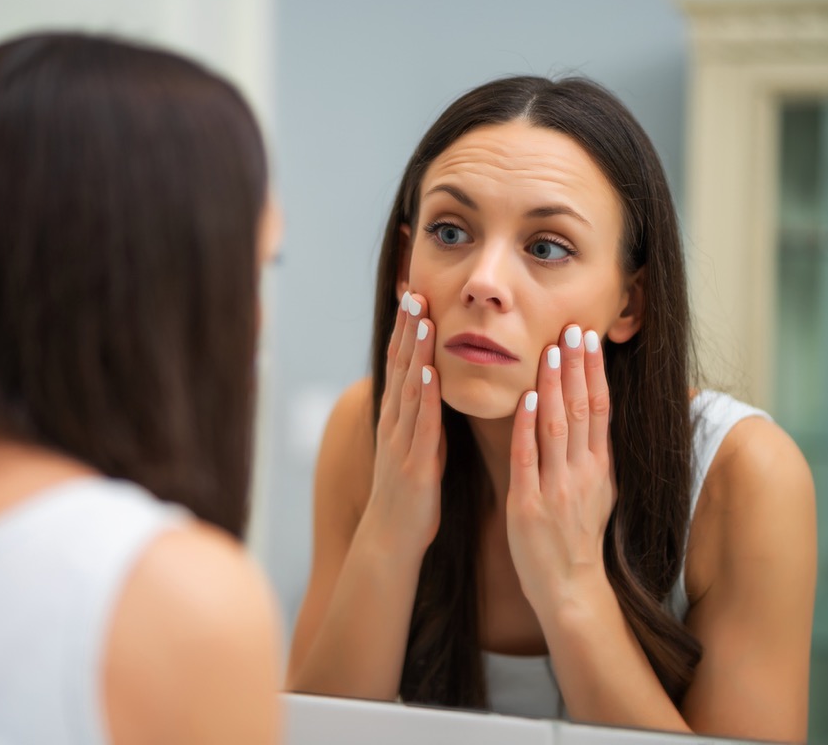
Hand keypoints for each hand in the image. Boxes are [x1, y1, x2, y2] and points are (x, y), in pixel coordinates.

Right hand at [361, 291, 445, 556]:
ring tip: (422, 317)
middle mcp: (395, 422)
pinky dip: (422, 396)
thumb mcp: (417, 444)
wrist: (391, 538)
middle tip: (413, 290)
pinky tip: (428, 372)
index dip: (407, 329)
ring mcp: (401, 441)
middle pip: (400, 366)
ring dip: (415, 351)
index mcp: (398, 417)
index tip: (415, 295)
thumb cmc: (410, 492)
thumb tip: (435, 385)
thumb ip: (424, 415)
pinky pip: (419, 424)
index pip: (402, 364)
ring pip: (408, 387)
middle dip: (407, 328)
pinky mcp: (414, 462)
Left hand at [506, 324, 616, 615]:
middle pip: (580, 410)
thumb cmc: (579, 538)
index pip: (599, 409)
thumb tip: (598, 416)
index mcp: (600, 468)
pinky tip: (524, 397)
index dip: (594, 372)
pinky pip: (527, 457)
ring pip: (555, 426)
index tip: (588, 339)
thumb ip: (595, 454)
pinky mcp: (528, 504)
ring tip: (550, 351)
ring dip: (552, 386)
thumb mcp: (600, 492)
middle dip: (576, 367)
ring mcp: (556, 487)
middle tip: (572, 329)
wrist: (570, 587)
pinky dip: (526, 426)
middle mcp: (582, 473)